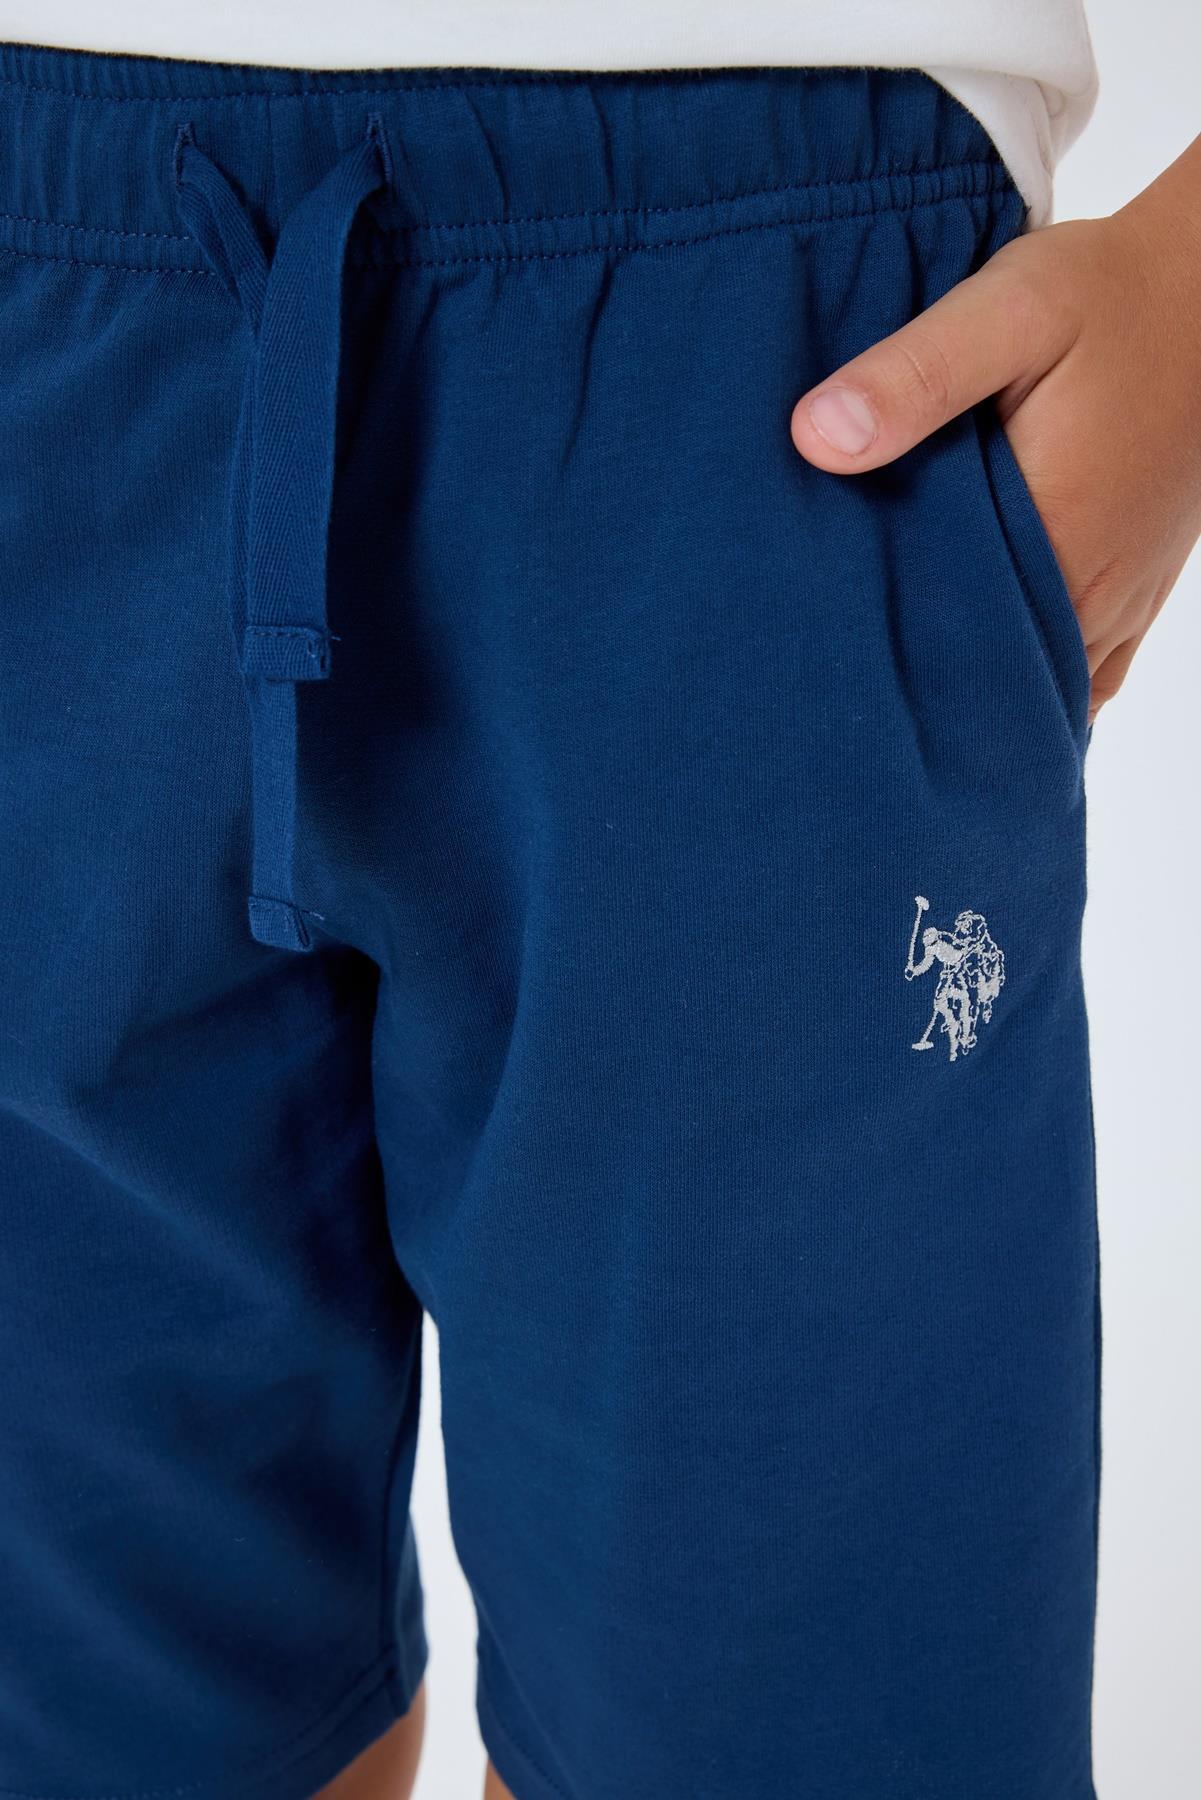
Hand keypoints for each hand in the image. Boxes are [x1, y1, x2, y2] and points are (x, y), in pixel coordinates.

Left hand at [790, 136, 1200, 724]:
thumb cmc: (1112, 294)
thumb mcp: (1008, 308)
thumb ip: (913, 375)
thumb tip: (814, 437)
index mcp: (1053, 536)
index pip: (939, 639)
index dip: (870, 641)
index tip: (810, 625)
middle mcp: (1092, 593)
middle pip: (978, 673)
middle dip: (909, 665)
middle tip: (832, 641)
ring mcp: (1118, 604)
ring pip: (1026, 680)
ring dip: (961, 667)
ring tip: (887, 644)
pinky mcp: (1132, 597)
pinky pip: (1076, 675)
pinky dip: (1022, 672)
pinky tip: (965, 652)